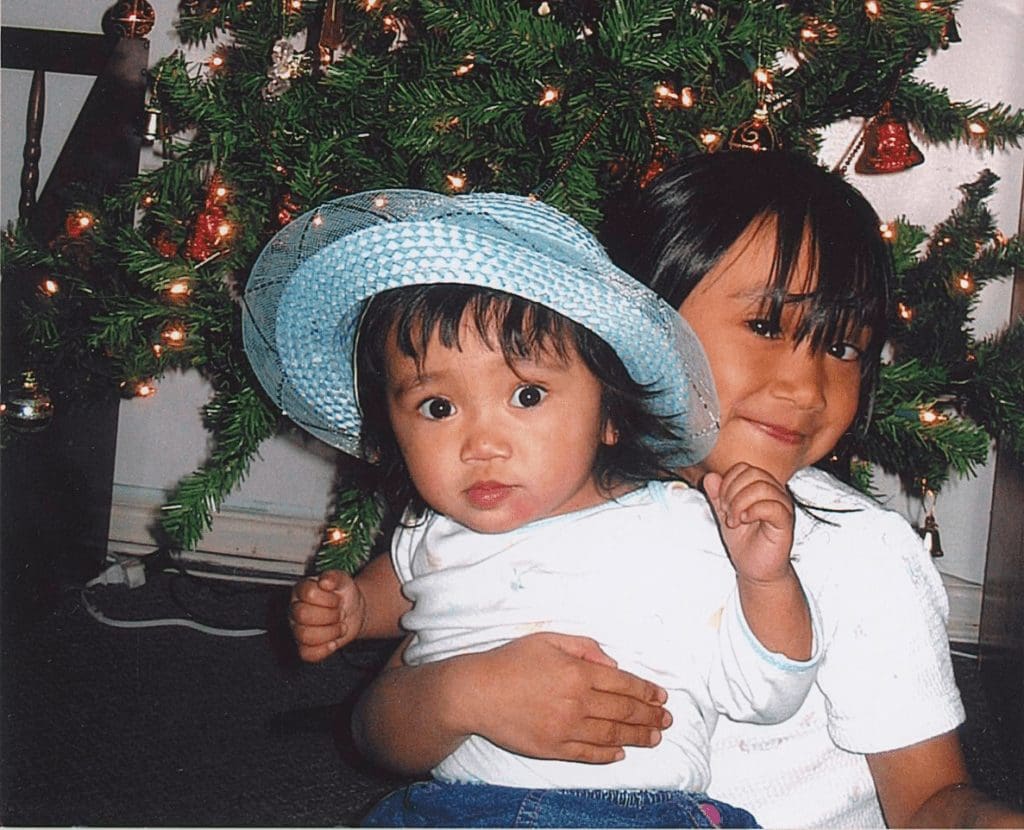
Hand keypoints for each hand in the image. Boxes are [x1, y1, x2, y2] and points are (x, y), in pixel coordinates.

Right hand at [289, 570, 366, 661]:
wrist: (353, 611)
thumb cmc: (342, 594)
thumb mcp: (343, 580)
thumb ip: (334, 577)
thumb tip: (324, 581)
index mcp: (301, 590)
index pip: (308, 593)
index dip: (328, 598)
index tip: (337, 599)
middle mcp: (295, 610)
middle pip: (303, 615)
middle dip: (330, 615)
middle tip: (339, 613)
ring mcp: (297, 629)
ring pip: (304, 636)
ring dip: (330, 632)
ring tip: (339, 626)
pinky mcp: (304, 647)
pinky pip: (307, 654)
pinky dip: (324, 650)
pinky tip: (333, 642)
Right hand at [460, 632, 672, 763]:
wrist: (476, 693)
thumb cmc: (510, 661)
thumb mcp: (548, 640)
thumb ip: (585, 648)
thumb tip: (613, 664)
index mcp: (578, 672)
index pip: (624, 684)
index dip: (647, 692)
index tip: (662, 697)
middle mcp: (576, 702)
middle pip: (624, 711)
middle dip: (650, 716)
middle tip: (667, 720)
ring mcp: (565, 729)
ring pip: (612, 735)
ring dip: (637, 737)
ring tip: (654, 737)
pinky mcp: (552, 749)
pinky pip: (588, 754)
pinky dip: (608, 754)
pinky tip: (620, 752)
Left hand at [703, 462, 794, 584]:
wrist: (755, 569)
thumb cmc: (744, 541)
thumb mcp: (724, 514)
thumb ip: (717, 495)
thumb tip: (711, 476)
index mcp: (761, 487)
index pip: (744, 468)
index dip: (727, 482)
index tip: (721, 503)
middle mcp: (775, 493)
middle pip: (753, 473)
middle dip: (732, 491)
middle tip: (726, 511)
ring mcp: (782, 506)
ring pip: (763, 487)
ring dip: (740, 502)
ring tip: (734, 520)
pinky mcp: (786, 522)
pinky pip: (773, 506)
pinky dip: (753, 511)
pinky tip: (744, 521)